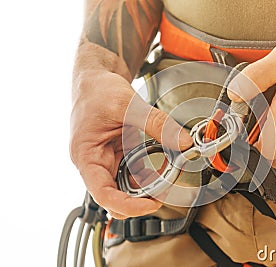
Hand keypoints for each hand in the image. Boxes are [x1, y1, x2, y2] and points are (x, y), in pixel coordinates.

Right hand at [70, 70, 192, 218]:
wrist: (94, 78)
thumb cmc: (97, 90)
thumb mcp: (127, 104)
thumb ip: (157, 124)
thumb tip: (183, 142)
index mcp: (86, 155)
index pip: (102, 194)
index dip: (128, 205)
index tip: (152, 204)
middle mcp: (94, 162)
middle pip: (115, 196)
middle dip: (140, 199)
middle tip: (165, 193)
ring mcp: (105, 160)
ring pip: (126, 186)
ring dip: (146, 187)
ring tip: (168, 178)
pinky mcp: (117, 154)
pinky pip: (133, 172)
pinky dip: (148, 173)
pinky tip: (162, 167)